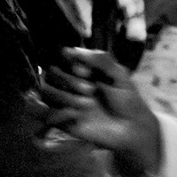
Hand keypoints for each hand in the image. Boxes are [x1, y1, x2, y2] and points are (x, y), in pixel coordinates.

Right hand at [41, 47, 159, 176]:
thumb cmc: (127, 99)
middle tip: (91, 89)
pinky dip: (59, 113)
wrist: (130, 128)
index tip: (87, 71)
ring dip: (65, 97)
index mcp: (83, 70)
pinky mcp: (61, 121)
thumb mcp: (119, 75)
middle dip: (69, 80)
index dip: (69, 63)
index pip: (61, 58)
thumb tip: (71, 49)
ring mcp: (64, 102)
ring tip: (88, 104)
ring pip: (45, 92)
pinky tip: (77, 116)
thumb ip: (100, 59)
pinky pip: (45, 114)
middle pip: (50, 74)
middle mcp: (70, 84)